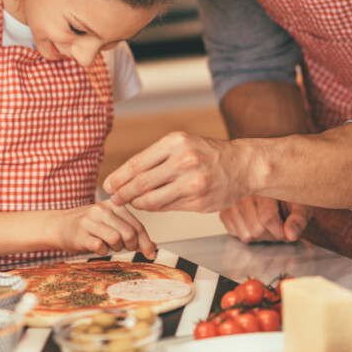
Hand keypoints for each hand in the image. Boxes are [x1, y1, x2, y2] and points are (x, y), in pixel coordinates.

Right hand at [57, 200, 156, 257]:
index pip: (137, 224)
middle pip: (129, 233)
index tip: (151, 253)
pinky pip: (101, 248)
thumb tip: (153, 246)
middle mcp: (102, 210)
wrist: (58, 225)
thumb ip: (130, 231)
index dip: (146, 242)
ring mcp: (90, 221)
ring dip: (116, 248)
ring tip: (108, 244)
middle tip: (124, 247)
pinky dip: (103, 252)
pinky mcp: (80, 234)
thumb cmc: (88, 225)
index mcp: (113, 205)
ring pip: (116, 239)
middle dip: (131, 245)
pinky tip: (97, 247)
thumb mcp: (110, 222)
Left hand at [103, 132, 246, 212]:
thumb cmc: (207, 154)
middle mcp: (184, 162)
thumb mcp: (182, 144)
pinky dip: (154, 208)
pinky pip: (167, 208)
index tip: (108, 185)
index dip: (119, 177)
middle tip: (113, 198)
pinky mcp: (198, 202)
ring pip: (152, 200)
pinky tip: (149, 205)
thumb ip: (156, 159)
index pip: (137, 163)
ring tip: (129, 203)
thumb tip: (125, 177)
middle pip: (141, 183)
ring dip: (136, 203)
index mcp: (176, 143)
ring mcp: (192, 184)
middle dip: (122, 193)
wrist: (243, 166)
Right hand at [220, 195, 311, 242]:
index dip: (280, 232)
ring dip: (260, 237)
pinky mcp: (224, 213)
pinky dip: (248, 234)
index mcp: (262, 186)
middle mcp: (242, 193)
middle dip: (271, 235)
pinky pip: (236, 234)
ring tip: (267, 225)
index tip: (287, 232)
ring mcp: (231, 204)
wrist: (272, 189)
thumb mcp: (300, 205)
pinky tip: (255, 223)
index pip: (267, 218)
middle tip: (278, 228)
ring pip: (246, 235)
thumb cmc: (287, 198)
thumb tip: (291, 235)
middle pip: (256, 229)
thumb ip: (298, 219)